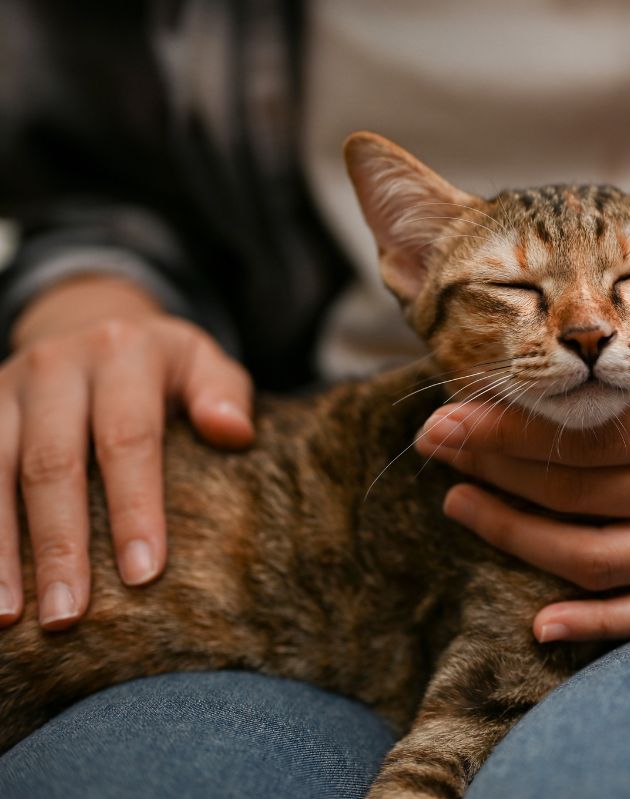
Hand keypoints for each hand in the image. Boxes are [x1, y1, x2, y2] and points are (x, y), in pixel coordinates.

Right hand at [0, 275, 253, 629]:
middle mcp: (56, 366)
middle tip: (69, 615)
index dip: (135, 508)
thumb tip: (234, 432)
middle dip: (60, 545)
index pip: (129, 438)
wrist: (89, 317)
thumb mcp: (203, 363)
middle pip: (53, 464)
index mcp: (123, 354)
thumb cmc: (161, 365)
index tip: (144, 574)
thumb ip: (224, 393)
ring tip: (10, 617)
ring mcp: (5, 387)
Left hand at [417, 221, 629, 641]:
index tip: (454, 413)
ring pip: (603, 559)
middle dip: (499, 472)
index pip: (602, 431)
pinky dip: (596, 624)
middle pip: (587, 492)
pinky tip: (539, 624)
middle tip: (436, 448)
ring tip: (459, 504)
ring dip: (520, 538)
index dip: (522, 428)